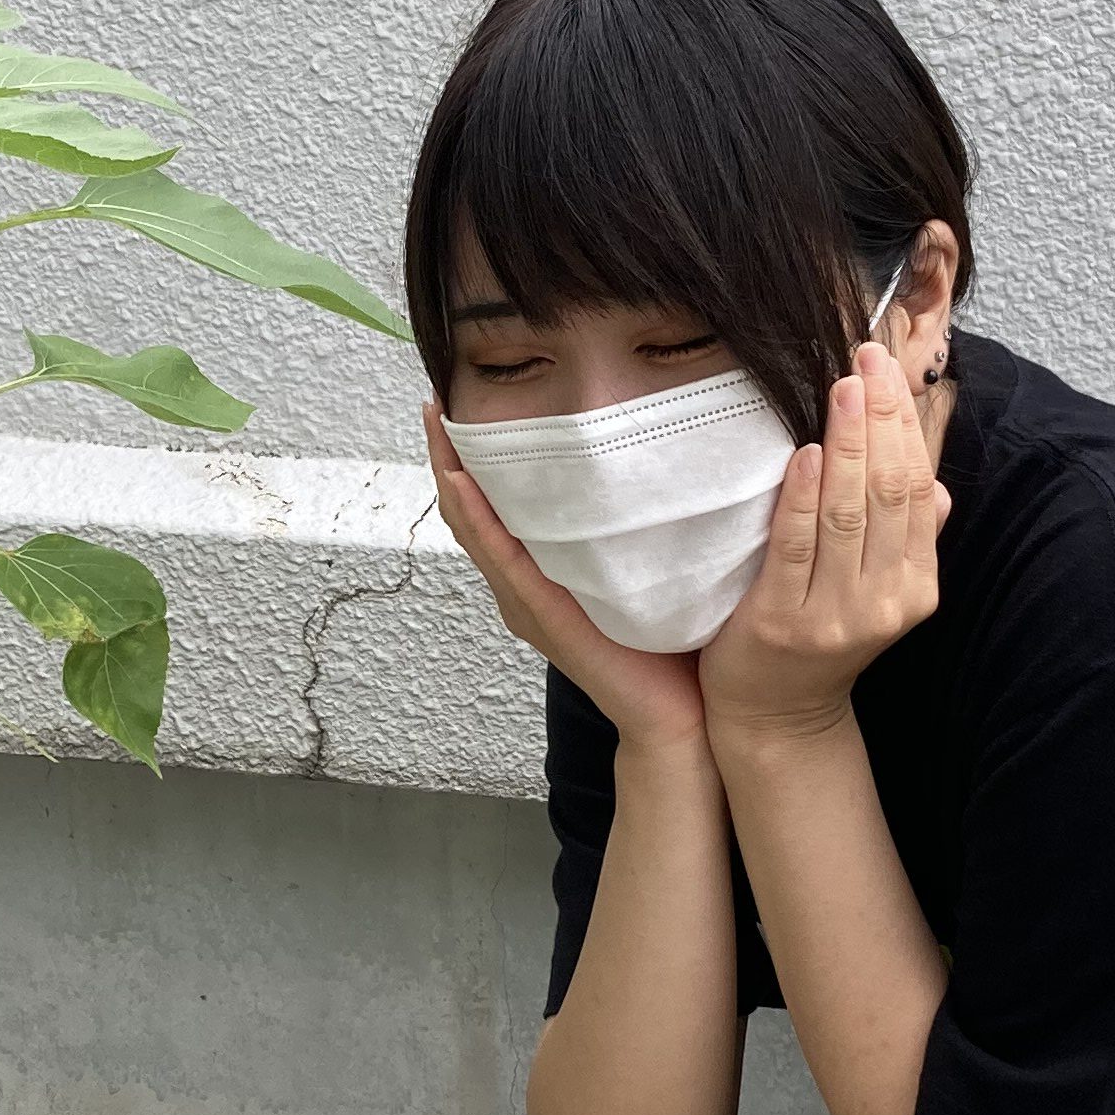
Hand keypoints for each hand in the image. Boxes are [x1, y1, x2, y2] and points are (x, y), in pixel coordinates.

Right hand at [424, 404, 709, 747]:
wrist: (680, 714)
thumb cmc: (669, 647)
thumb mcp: (646, 566)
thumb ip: (639, 522)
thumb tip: (659, 455)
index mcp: (541, 572)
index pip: (493, 504)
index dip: (471, 456)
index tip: (462, 401)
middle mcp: (522, 585)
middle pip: (468, 510)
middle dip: (448, 455)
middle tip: (434, 400)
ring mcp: (525, 601)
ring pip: (472, 528)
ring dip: (449, 474)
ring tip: (435, 424)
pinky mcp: (540, 615)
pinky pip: (501, 560)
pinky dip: (477, 519)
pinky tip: (461, 483)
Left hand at [699, 342, 948, 746]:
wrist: (776, 715)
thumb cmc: (821, 637)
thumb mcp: (877, 588)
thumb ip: (905, 537)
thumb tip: (935, 488)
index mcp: (916, 586)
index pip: (916, 488)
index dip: (905, 424)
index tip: (886, 366)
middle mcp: (885, 602)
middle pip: (889, 493)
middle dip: (880, 418)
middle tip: (865, 356)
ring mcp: (835, 616)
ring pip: (848, 514)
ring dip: (847, 444)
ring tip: (843, 387)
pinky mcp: (782, 623)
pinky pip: (797, 547)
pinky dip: (803, 497)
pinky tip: (805, 453)